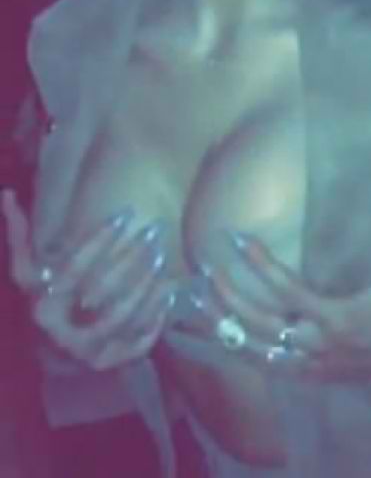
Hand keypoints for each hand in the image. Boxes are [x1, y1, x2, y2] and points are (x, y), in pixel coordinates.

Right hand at [1, 190, 177, 370]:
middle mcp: (62, 333)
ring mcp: (88, 353)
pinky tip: (169, 292)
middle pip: (103, 291)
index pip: (75, 267)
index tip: (125, 213)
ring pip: (124, 317)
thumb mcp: (28, 271)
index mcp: (43, 305)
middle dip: (132, 256)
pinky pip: (139, 342)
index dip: (101, 239)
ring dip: (147, 285)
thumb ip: (19, 236)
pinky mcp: (111, 363)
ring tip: (162, 256)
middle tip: (154, 229)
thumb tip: (7, 194)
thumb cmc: (45, 298)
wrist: (52, 350)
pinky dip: (155, 317)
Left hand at [192, 209, 370, 381]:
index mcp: (339, 319)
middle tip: (207, 269)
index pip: (289, 291)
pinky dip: (243, 351)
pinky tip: (222, 334)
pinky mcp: (312, 377)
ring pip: (257, 351)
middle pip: (261, 324)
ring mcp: (313, 365)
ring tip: (201, 302)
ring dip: (227, 327)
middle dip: (230, 298)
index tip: (241, 240)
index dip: (262, 265)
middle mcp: (319, 345)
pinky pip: (269, 367)